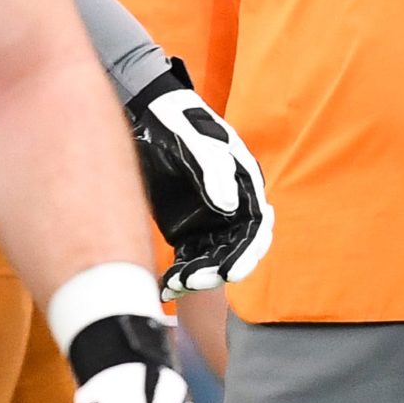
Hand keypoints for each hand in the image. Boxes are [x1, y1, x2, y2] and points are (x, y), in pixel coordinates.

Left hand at [126, 65, 272, 298]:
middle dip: (218, 269)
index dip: (246, 254)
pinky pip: (189, 258)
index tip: (230, 273)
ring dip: (198, 275)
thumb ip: (213, 170)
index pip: (255, 228)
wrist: (147, 117)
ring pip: (211, 259)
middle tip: (195, 281)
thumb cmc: (179, 124)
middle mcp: (232, 208)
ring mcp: (209, 221)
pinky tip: (167, 285)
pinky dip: (180, 273)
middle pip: (235, 250)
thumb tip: (230, 206)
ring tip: (176, 284)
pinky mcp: (186, 230)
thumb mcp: (196, 143)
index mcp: (245, 187)